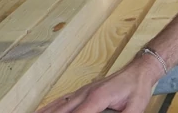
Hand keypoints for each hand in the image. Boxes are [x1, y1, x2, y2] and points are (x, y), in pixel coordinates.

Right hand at [36, 55, 164, 112]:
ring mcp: (81, 92)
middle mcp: (84, 93)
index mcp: (97, 98)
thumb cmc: (137, 88)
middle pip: (60, 112)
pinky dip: (47, 108)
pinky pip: (59, 101)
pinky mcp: (81, 92)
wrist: (139, 70)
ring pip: (56, 106)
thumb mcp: (135, 108)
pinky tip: (38, 112)